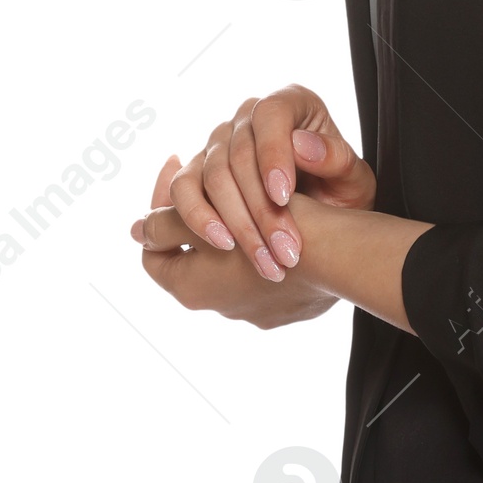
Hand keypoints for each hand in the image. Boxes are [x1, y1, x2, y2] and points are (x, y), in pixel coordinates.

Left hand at [132, 156, 340, 327]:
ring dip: (237, 231)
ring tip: (250, 198)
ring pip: (233, 266)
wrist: (343, 256)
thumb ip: (169, 219)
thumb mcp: (208, 211)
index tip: (174, 171)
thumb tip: (138, 228)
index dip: (156, 212)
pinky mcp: (291, 307)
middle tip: (210, 182)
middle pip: (192, 259)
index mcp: (192, 287)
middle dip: (199, 219)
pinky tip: (281, 221)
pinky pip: (267, 275)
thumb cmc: (273, 226)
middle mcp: (220, 306)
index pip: (154, 254)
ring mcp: (258, 311)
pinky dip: (266, 247)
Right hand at [162, 85, 376, 282]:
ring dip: (236, 222)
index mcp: (290, 103)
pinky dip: (197, 217)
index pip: (271, 115)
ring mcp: (219, 142)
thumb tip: (301, 146)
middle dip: (261, 209)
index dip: (273, 154)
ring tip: (264, 260)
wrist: (321, 214)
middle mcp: (248, 116)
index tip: (283, 196)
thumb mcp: (353, 178)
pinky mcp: (197, 170)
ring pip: (211, 175)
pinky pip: (183, 188)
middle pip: (240, 154)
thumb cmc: (340, 189)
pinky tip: (224, 244)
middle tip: (285, 250)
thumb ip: (336, 159)